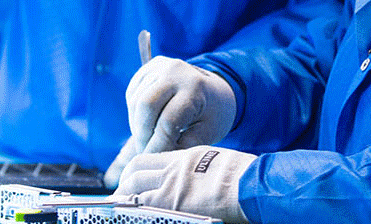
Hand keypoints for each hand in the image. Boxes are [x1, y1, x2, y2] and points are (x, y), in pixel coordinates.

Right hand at [107, 58, 236, 185]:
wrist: (216, 89)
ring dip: (137, 126)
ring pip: (136, 101)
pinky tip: (146, 126)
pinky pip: (133, 95)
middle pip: (145, 105)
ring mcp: (160, 67)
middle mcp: (175, 71)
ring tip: (147, 141)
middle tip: (145, 154)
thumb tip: (159, 159)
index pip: (167, 122)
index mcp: (195, 87)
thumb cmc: (213, 115)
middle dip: (142, 135)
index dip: (157, 146)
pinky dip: (135, 114)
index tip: (153, 162)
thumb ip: (185, 146)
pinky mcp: (149, 69)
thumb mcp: (208, 132)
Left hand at [114, 145, 255, 223]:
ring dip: (124, 196)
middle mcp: (174, 168)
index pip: (149, 158)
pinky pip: (143, 204)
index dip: (135, 170)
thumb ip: (195, 168)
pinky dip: (134, 209)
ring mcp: (172, 185)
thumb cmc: (243, 178)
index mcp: (186, 156)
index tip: (130, 179)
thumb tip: (188, 181)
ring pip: (134, 187)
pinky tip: (131, 214)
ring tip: (120, 206)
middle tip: (120, 194)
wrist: (251, 185)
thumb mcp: (216, 163)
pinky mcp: (172, 203)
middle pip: (136, 170)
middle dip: (124, 182)